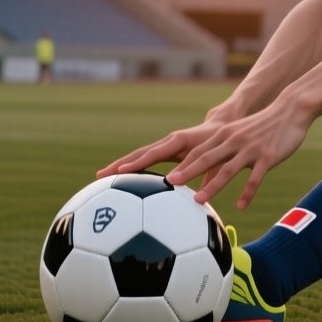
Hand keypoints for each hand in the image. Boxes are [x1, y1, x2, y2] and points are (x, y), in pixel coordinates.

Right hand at [97, 97, 250, 178]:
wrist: (222, 126)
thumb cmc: (220, 144)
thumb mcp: (215, 160)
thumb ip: (207, 175)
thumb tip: (199, 196)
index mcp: (178, 142)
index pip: (153, 154)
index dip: (137, 163)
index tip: (120, 172)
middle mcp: (168, 142)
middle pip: (139, 153)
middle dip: (119, 164)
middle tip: (100, 175)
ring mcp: (165, 145)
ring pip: (139, 155)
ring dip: (121, 164)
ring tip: (101, 176)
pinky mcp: (165, 150)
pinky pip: (145, 158)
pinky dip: (131, 165)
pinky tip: (119, 179)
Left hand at [166, 101, 311, 207]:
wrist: (290, 110)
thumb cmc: (264, 125)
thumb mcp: (240, 132)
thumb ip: (224, 147)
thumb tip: (208, 166)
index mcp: (225, 135)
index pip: (199, 151)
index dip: (182, 164)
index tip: (165, 176)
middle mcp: (234, 141)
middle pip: (207, 158)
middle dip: (187, 172)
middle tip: (169, 183)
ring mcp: (251, 149)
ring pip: (228, 170)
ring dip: (212, 186)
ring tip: (198, 200)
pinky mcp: (268, 157)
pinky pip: (255, 178)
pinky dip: (247, 192)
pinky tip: (241, 206)